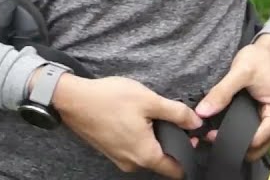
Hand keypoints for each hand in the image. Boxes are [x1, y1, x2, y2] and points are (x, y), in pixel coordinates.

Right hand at [52, 74, 201, 177]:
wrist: (73, 100)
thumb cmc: (110, 99)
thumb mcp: (150, 101)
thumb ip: (177, 113)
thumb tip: (196, 122)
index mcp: (145, 155)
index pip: (175, 170)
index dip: (188, 154)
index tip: (193, 139)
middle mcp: (132, 163)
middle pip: (161, 162)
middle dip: (172, 145)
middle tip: (178, 122)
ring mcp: (119, 158)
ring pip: (147, 155)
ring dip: (156, 140)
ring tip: (158, 117)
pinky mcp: (110, 151)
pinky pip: (133, 150)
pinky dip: (141, 139)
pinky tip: (140, 119)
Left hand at [195, 33, 269, 161]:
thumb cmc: (260, 57)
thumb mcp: (240, 71)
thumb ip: (221, 92)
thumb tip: (201, 113)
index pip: (255, 140)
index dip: (232, 140)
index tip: (210, 134)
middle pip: (256, 148)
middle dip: (234, 145)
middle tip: (210, 136)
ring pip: (255, 145)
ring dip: (237, 142)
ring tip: (216, 133)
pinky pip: (255, 135)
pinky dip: (241, 135)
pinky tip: (226, 129)